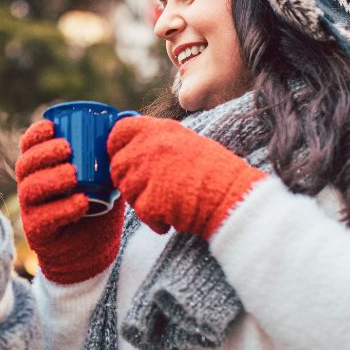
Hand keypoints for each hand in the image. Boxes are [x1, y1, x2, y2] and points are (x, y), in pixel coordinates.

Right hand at [16, 120, 123, 284]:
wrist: (93, 250)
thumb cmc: (98, 207)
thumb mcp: (105, 178)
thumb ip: (111, 154)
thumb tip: (129, 120)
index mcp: (42, 169)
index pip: (28, 146)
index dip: (35, 134)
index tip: (52, 126)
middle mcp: (31, 187)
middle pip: (26, 165)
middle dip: (43, 153)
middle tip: (67, 149)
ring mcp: (31, 210)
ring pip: (31, 189)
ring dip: (51, 179)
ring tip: (73, 175)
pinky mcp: (38, 232)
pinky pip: (44, 218)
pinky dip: (63, 208)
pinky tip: (81, 203)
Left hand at [108, 115, 265, 239]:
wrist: (232, 196)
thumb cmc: (216, 171)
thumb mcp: (186, 142)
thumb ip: (157, 142)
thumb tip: (132, 150)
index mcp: (159, 130)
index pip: (118, 131)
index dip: (116, 147)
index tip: (123, 157)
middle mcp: (148, 147)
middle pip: (117, 166)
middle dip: (129, 180)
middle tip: (151, 189)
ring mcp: (146, 174)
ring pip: (126, 190)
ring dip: (142, 200)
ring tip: (168, 202)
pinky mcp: (149, 200)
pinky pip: (141, 212)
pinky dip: (155, 220)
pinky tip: (173, 216)